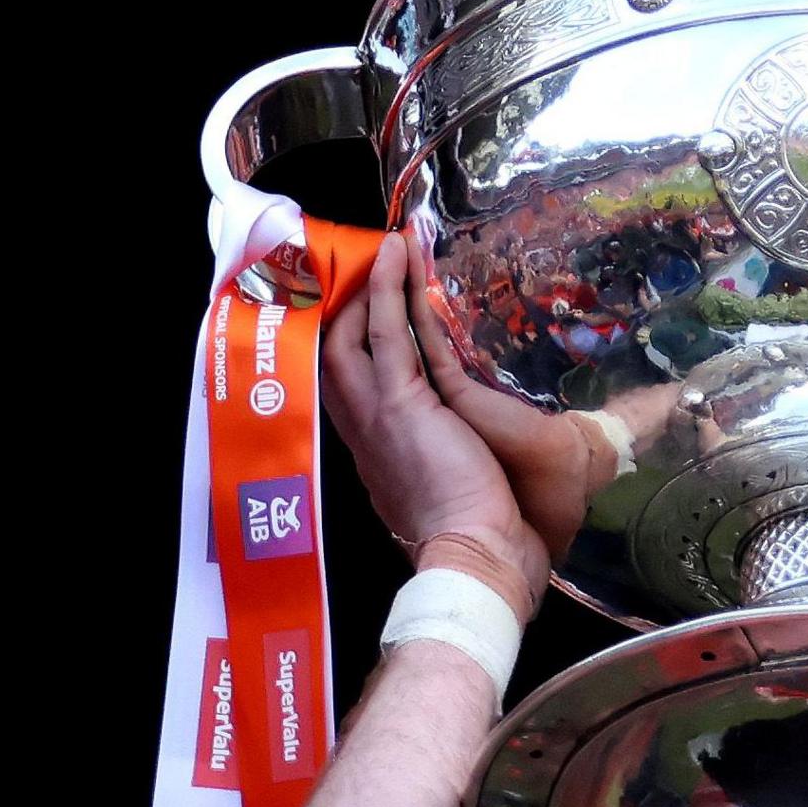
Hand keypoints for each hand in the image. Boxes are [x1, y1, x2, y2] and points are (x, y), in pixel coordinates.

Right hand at [315, 232, 588, 621]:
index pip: (343, 387)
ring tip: (378, 249)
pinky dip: (389, 289)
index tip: (349, 312)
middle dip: (339, 306)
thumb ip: (428, 469)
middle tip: (353, 267)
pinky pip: (389, 332)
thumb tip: (443, 465)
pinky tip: (394, 254)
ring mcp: (374, 414)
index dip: (341, 345)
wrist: (475, 558)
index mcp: (371, 453)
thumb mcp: (435, 495)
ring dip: (363, 288)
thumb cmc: (470, 538)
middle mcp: (361, 430)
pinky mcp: (401, 403)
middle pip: (332, 352)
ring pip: (352, 335)